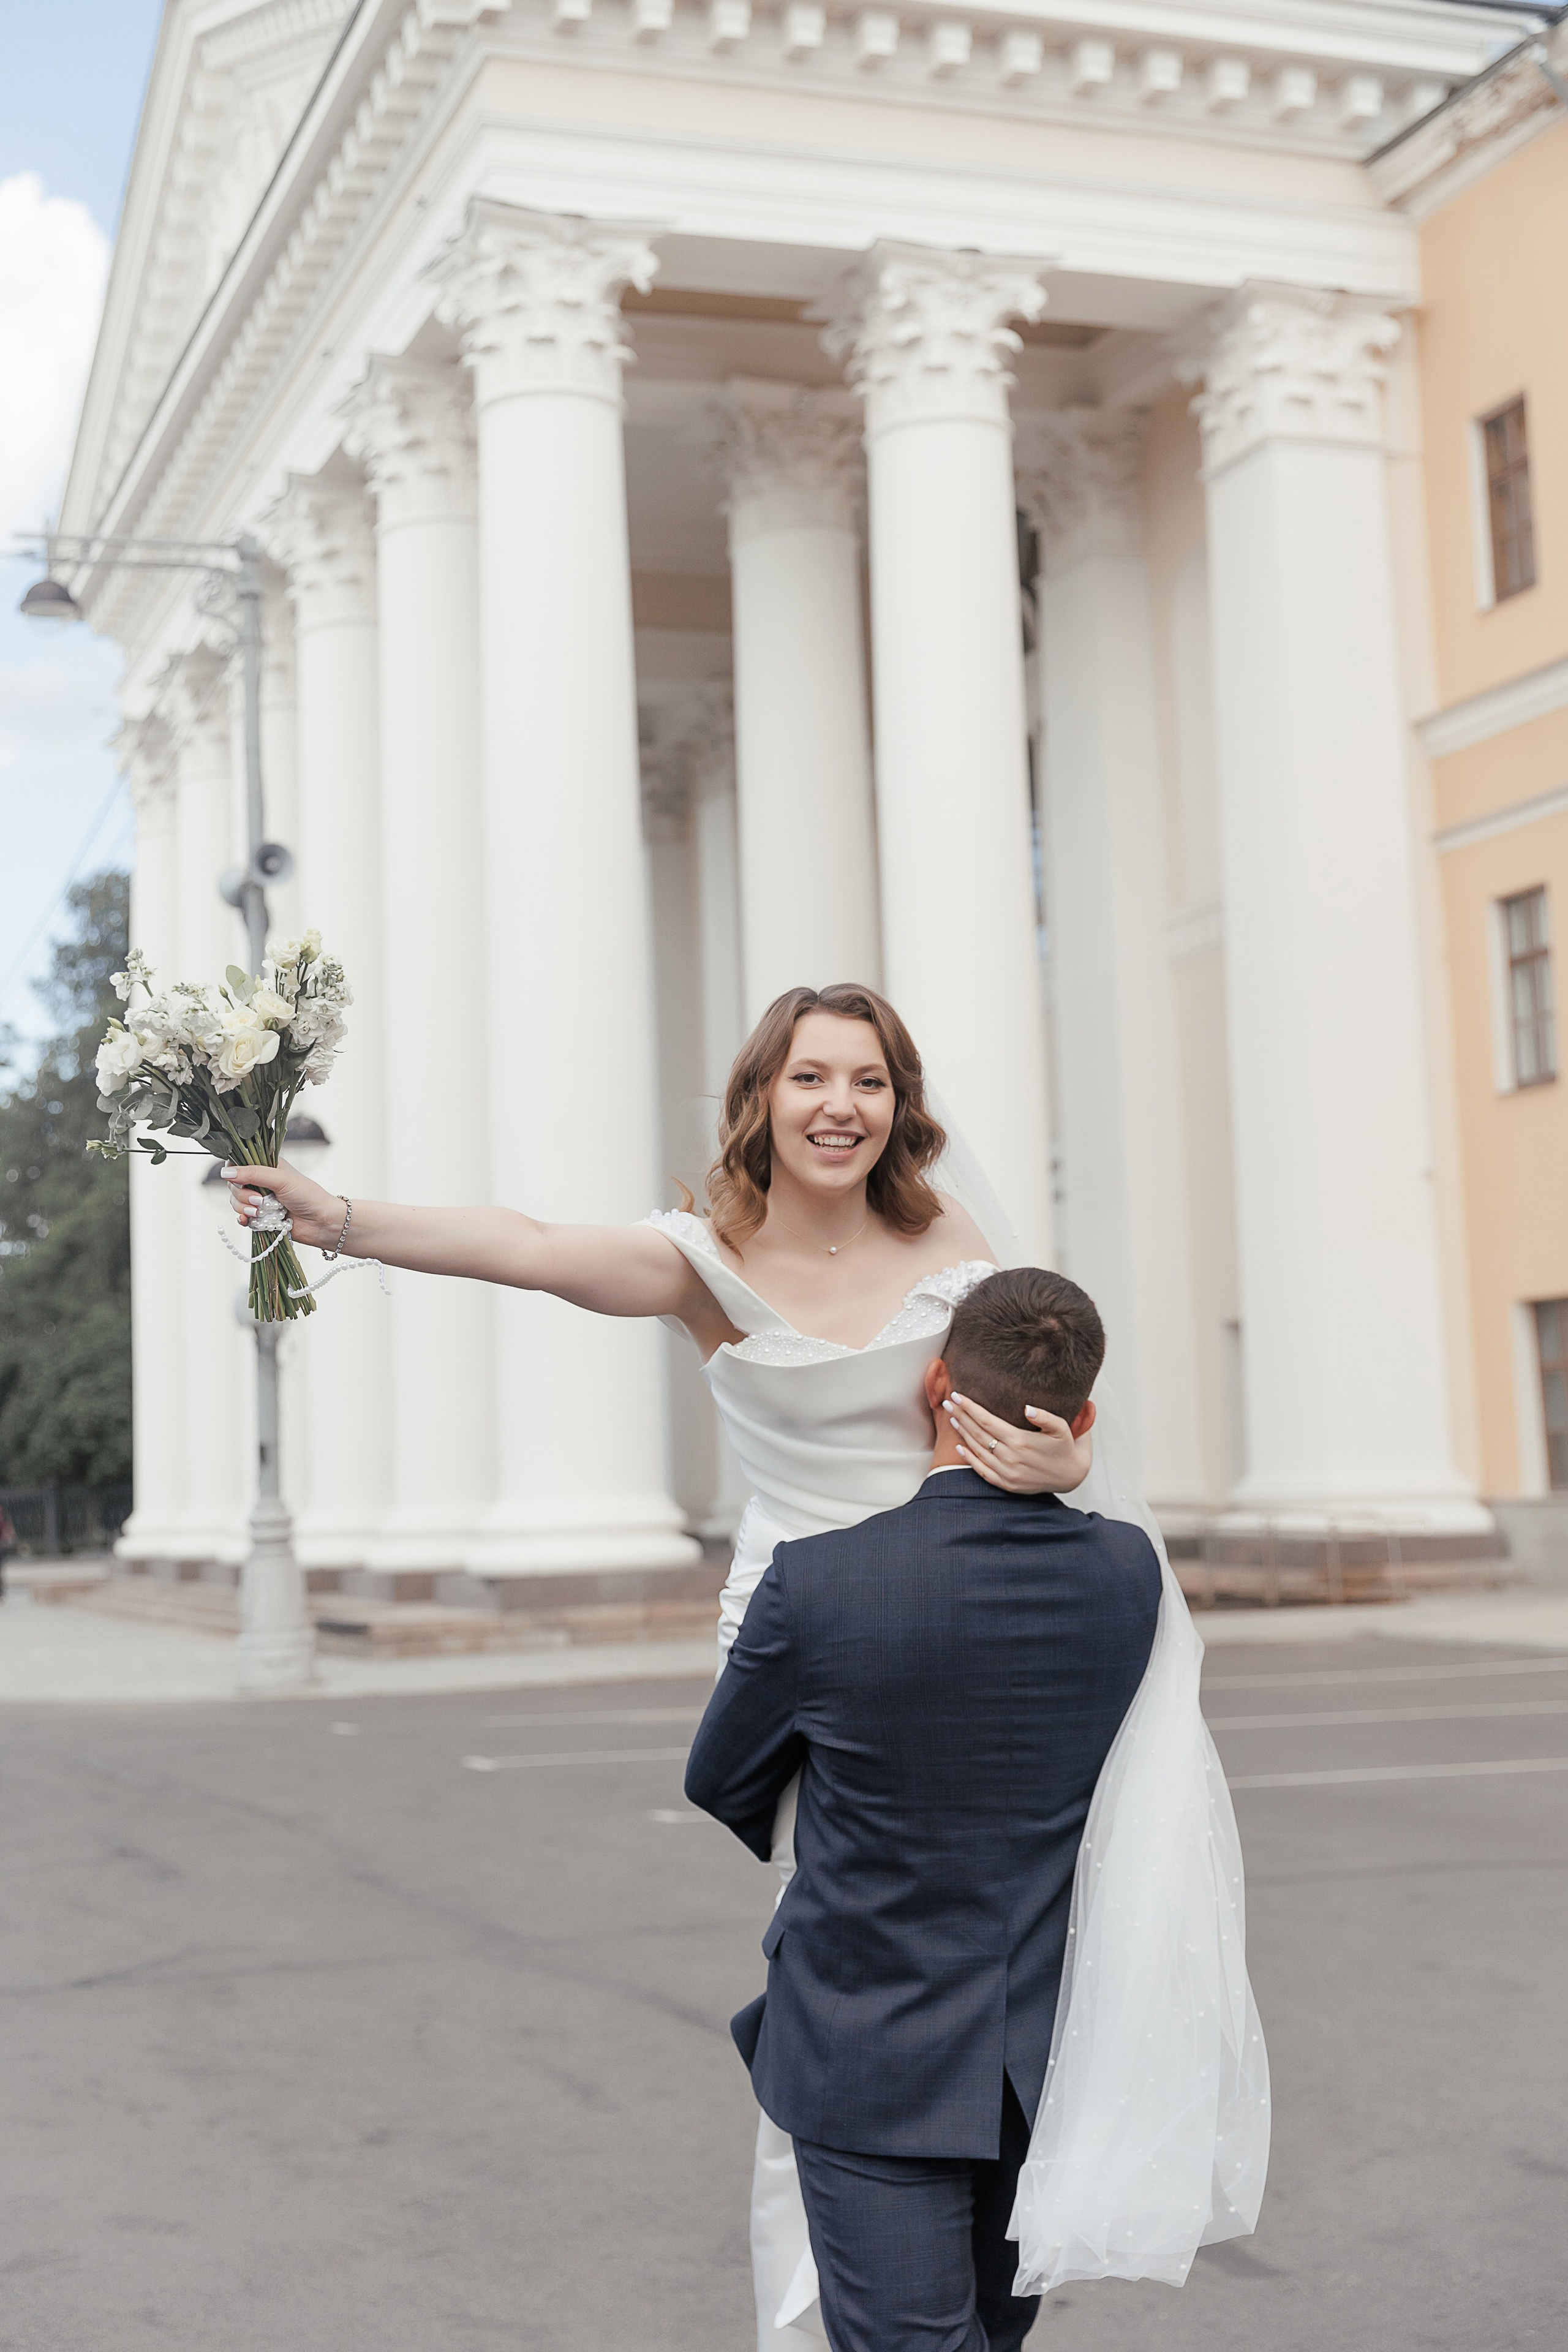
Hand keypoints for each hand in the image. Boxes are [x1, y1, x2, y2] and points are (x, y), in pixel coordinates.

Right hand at [222, 1160, 343, 1250]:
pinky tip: (249, 1220)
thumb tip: (225, 1172)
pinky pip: (242, 1217)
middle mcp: (261, 1182)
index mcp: (266, 1166)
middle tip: (260, 1200)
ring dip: (244, 1208)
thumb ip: (253, 1174)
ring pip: (236, 1202)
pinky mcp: (260, 1217)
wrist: (322, 1222)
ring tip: (262, 1212)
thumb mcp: (280, 1179)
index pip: (238, 1163)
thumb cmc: (308, 1195)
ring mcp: (260, 1201)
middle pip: (233, 1185)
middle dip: (242, 1194)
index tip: (238, 1179)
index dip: (234, 1171)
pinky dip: (243, 1219)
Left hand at [944, 1392, 1093, 1494]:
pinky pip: (982, 1470)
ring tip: (952, 1419)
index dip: (970, 1408)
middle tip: (947, 1403)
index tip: (957, 1396)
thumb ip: (1045, 1417)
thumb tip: (1027, 1408)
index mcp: (1020, 1441)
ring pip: (977, 1450)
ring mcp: (1007, 1473)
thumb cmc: (1065, 1447)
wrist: (1071, 1476)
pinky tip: (960, 1446)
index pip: (987, 1421)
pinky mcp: (1006, 1484)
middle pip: (978, 1433)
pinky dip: (969, 1458)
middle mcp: (1010, 1458)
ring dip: (962, 1434)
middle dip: (961, 1416)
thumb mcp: (1061, 1429)